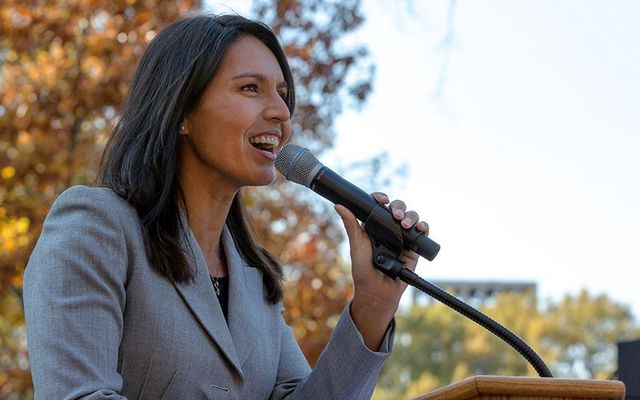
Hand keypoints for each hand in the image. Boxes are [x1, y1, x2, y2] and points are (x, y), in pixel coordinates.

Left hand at [335, 192, 429, 348]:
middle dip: (399, 207)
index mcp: (373, 227)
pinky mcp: (413, 249)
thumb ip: (351, 226)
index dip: (381, 199)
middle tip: (396, 215)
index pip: (378, 207)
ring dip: (411, 216)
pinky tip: (420, 228)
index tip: (382, 199)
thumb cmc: (363, 271)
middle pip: (397, 209)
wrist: (377, 292)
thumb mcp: (356, 246)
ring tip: (405, 224)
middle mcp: (388, 231)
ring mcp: (402, 238)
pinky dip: (423, 227)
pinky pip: (421, 234)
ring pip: (411, 218)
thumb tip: (339, 206)